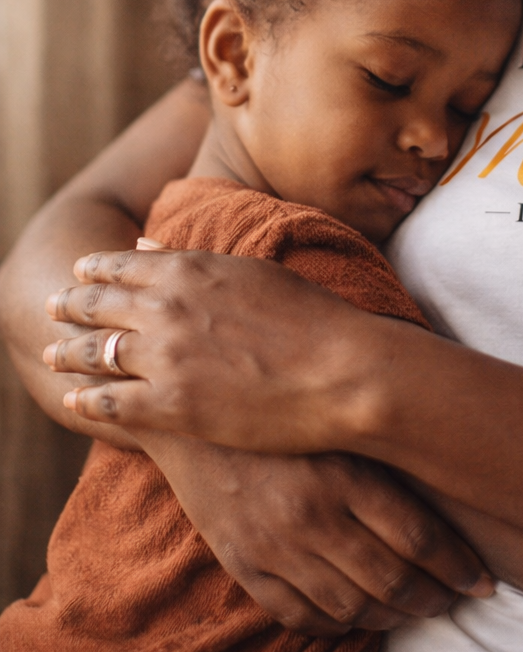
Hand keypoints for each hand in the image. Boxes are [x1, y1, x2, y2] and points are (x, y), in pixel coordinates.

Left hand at [43, 248, 381, 447]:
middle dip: (69, 306)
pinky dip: (86, 400)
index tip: (79, 273)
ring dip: (67, 353)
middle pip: (97, 305)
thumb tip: (149, 247)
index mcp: (190, 270)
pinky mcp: (171, 405)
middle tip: (51, 308)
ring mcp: (164, 357)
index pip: (122, 266)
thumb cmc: (314, 319)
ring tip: (52, 354)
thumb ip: (195, 262)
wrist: (342, 370)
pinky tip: (74, 402)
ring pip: (93, 352)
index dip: (95, 271)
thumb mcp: (252, 274)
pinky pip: (110, 402)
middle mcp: (166, 308)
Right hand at [141, 432, 492, 633]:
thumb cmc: (281, 406)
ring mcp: (273, 548)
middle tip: (456, 599)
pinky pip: (301, 616)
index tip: (483, 581)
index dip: (460, 567)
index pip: (421, 539)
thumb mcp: (339, 418)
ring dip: (392, 618)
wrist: (191, 411)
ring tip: (412, 609)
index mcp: (343, 474)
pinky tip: (356, 615)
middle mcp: (310, 517)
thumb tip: (455, 466)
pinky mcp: (243, 566)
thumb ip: (388, 450)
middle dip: (434, 599)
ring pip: (351, 609)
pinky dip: (336, 625)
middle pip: (393, 582)